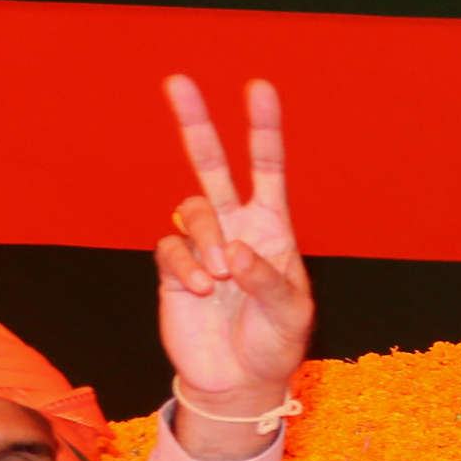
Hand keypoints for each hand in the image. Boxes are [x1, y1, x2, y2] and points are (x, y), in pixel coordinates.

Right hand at [154, 76, 313, 452]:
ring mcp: (201, 245)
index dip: (263, 130)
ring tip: (218, 280)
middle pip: (211, 165)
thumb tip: (233, 252)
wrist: (238, 379)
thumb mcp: (290, 315)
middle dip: (196, 124)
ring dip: (205, 240)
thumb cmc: (274, 344)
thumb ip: (268, 281)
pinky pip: (170, 247)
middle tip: (178, 81)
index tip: (258, 89)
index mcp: (272, 230)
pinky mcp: (172, 266)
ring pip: (191, 209)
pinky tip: (199, 291)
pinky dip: (185, 266)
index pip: (267, 170)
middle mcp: (235, 228)